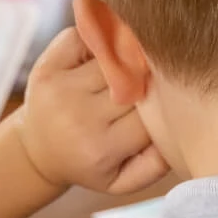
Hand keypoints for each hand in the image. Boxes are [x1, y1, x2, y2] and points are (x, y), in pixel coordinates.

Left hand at [15, 29, 169, 194]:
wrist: (38, 150)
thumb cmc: (90, 163)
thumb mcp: (123, 180)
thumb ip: (157, 164)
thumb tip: (179, 130)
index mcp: (101, 148)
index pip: (151, 116)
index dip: (166, 106)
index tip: (169, 106)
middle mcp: (78, 117)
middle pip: (136, 82)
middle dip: (150, 80)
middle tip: (155, 83)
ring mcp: (60, 88)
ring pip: (115, 57)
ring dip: (129, 58)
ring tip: (133, 68)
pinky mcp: (46, 66)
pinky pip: (85, 37)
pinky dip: (100, 39)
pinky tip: (105, 54)